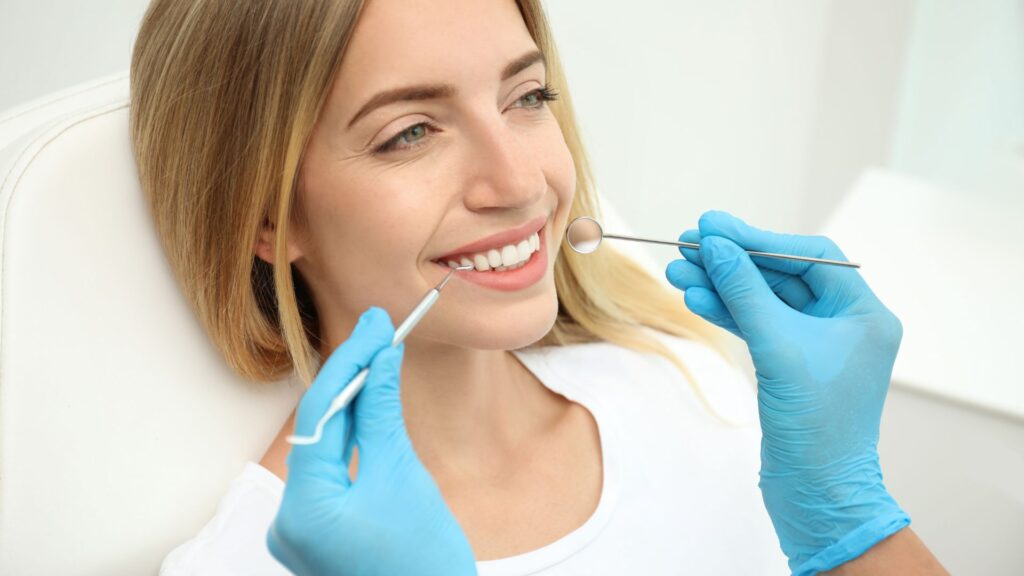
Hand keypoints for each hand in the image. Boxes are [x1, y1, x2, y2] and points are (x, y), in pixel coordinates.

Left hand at [266, 307, 476, 575]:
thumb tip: (380, 356)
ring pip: (322, 450)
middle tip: (379, 331)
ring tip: (376, 358)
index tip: (376, 323)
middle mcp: (288, 522)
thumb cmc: (427, 562)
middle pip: (317, 430)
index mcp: (304, 510)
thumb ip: (382, 411)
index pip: (321, 414)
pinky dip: (350, 441)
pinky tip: (368, 408)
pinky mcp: (316, 535)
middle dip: (349, 379)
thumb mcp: (404, 475)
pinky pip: (329, 474)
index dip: (349, 361)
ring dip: (350, 407)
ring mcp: (299, 532)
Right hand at [665, 211, 909, 575]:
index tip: (712, 226)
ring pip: (762, 301)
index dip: (757, 238)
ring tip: (676, 271)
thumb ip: (746, 291)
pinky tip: (694, 298)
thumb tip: (716, 246)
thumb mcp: (778, 347)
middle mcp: (845, 324)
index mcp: (863, 313)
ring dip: (720, 286)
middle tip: (686, 244)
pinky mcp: (791, 367)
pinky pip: (756, 326)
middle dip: (732, 261)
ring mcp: (816, 346)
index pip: (809, 256)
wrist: (817, 494)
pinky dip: (726, 312)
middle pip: (781, 275)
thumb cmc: (817, 426)